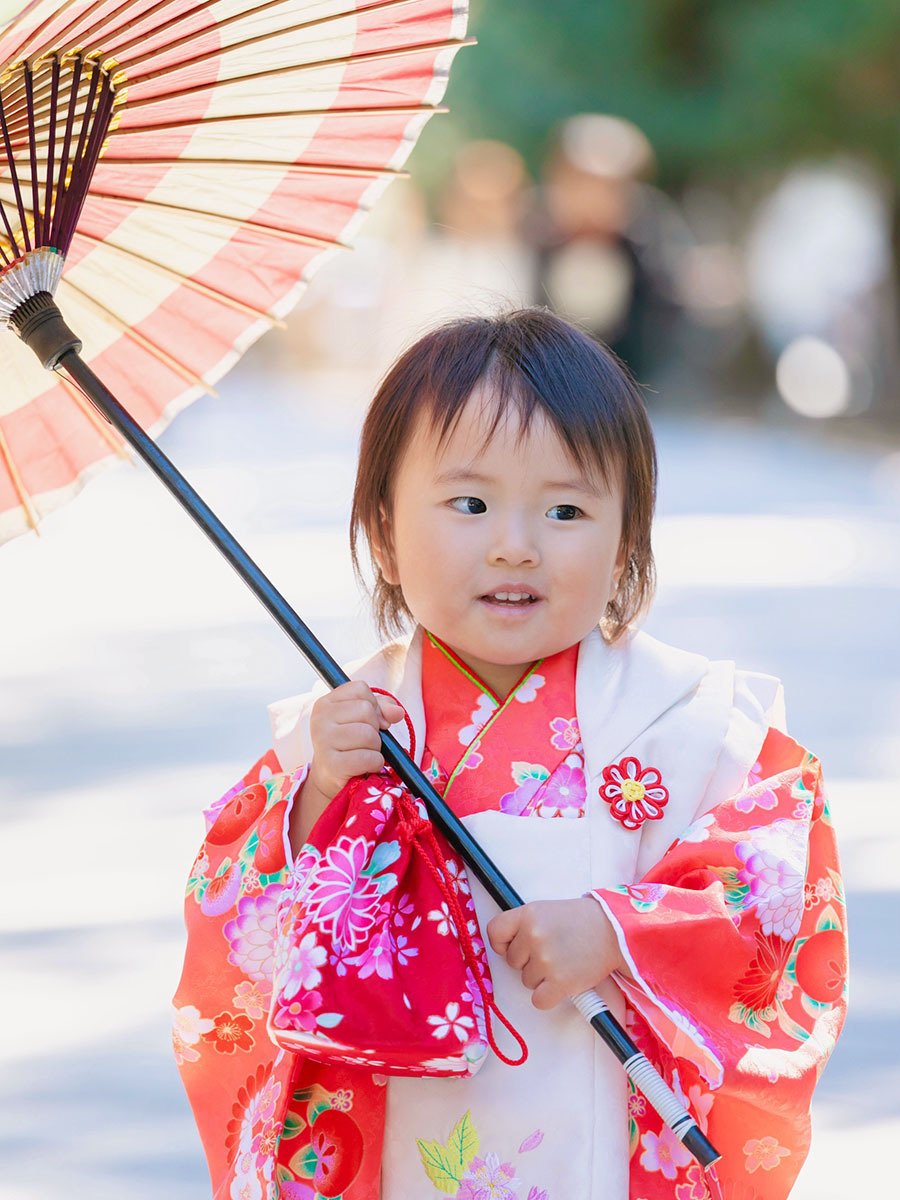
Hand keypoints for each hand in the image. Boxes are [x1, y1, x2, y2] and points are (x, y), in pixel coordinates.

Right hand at [289, 681, 404, 850]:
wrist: (332, 777)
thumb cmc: (350, 743)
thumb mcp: (363, 719)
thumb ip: (382, 708)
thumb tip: (398, 712)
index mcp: (325, 703)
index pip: (361, 689)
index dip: (374, 705)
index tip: (370, 721)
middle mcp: (320, 719)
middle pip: (366, 711)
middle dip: (375, 728)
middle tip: (365, 741)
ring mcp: (323, 741)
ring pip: (368, 734)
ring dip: (375, 747)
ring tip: (364, 753)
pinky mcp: (332, 764)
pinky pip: (368, 757)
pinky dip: (375, 763)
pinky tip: (366, 766)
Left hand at [487, 897, 624, 1010]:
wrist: (613, 931)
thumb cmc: (579, 922)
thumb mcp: (546, 911)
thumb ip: (523, 925)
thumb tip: (503, 948)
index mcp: (527, 914)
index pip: (494, 932)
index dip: (501, 944)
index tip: (513, 947)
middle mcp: (533, 935)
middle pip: (512, 962)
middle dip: (528, 961)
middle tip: (552, 952)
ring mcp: (546, 959)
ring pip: (527, 981)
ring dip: (542, 978)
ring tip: (563, 961)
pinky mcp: (560, 982)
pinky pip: (538, 1000)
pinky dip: (548, 996)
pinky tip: (562, 982)